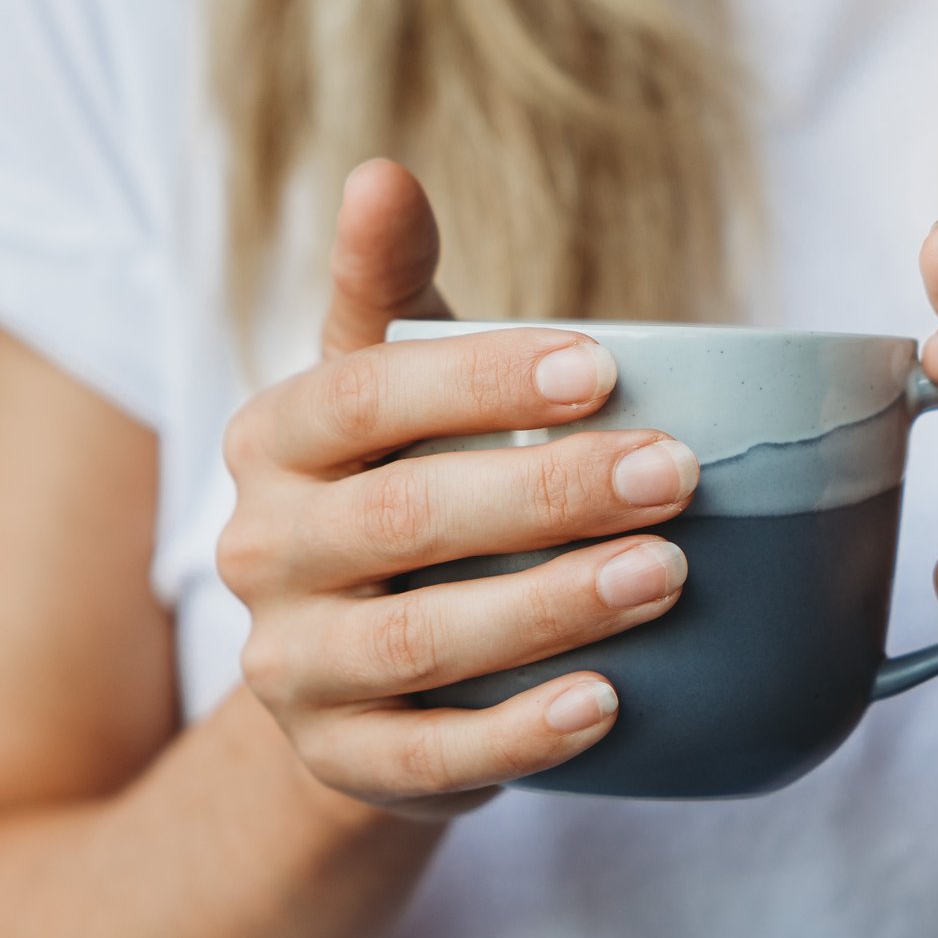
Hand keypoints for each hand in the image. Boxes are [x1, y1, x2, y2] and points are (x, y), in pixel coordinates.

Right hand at [217, 161, 698, 817]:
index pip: (363, 393)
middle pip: (403, 518)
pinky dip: (520, 734)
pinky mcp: (342, 762)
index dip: (481, 379)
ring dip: (550, 607)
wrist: (361, 665)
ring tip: (665, 574)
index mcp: (272, 440)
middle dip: (547, 494)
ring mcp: (294, 667)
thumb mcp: (390, 383)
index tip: (606, 364)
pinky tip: (609, 701)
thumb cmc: (407, 482)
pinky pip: (428, 757)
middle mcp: (261, 551)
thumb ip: (390, 287)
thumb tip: (381, 175)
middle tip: (676, 471)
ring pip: (419, 642)